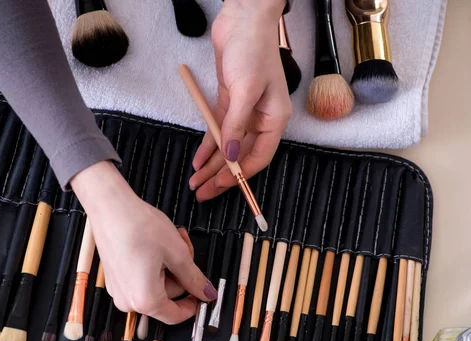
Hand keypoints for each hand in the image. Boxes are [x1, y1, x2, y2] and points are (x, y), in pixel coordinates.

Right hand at [71, 161, 216, 324]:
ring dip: (168, 266)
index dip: (193, 304)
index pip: (176, 316)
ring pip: (155, 285)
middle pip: (167, 296)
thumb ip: (194, 278)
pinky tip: (155, 244)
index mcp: (145, 300)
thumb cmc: (139, 227)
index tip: (202, 290)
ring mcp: (118, 289)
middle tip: (185, 247)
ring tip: (171, 240)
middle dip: (180, 274)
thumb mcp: (177, 253)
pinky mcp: (114, 277)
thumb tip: (207, 294)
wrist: (109, 206)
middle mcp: (128, 301)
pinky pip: (141, 278)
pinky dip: (153, 264)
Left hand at [190, 0, 291, 201]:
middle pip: (240, 156)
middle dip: (221, 175)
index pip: (258, 157)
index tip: (220, 185)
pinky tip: (198, 160)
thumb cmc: (252, 51)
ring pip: (227, 146)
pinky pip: (218, 131)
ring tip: (196, 181)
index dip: (238, 174)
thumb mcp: (244, 90)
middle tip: (202, 192)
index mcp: (274, 119)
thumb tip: (229, 156)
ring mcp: (244, 112)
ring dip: (211, 164)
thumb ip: (236, 125)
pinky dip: (207, 145)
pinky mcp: (229, 103)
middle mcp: (261, 119)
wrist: (242, 19)